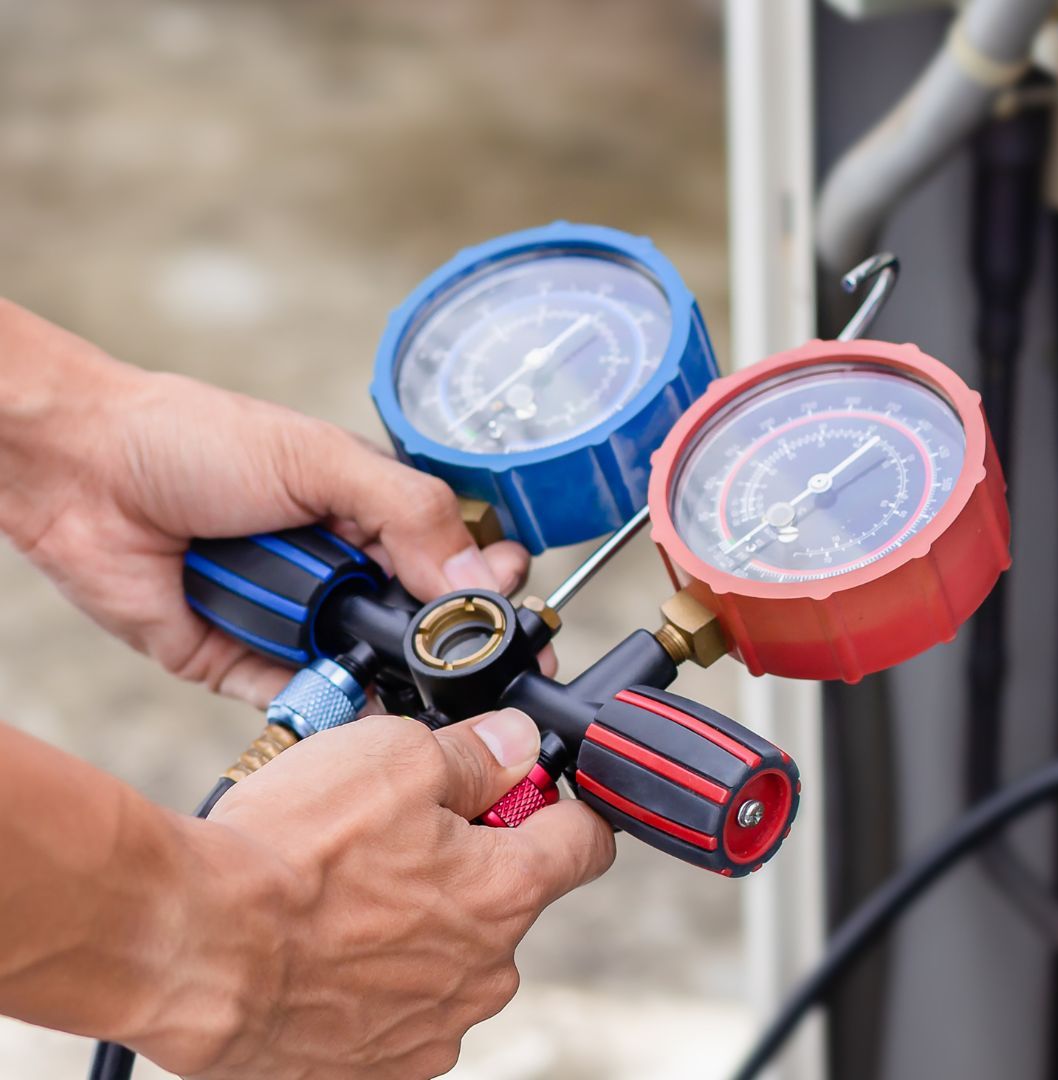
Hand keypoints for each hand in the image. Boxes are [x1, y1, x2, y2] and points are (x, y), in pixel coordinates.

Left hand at [0, 299, 529, 705]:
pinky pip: (304, 701)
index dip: (491, 590)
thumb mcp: (321, 459)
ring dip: (393, 681)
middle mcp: (342, 572)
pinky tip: (360, 711)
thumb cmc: (192, 440)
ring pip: (371, 671)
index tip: (517, 614)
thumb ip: (409, 513)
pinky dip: (330, 708)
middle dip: (451, 648)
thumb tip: (483, 575)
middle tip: (478, 663)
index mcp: (373, 514)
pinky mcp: (244, 665)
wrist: (79, 472)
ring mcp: (297, 622)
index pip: (458, 560)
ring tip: (422, 689)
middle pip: (423, 627)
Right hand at [134, 709, 613, 1078]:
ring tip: (336, 897)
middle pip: (506, 900)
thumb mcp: (394, 756)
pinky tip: (316, 951)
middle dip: (464, 865)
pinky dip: (366, 983)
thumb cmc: (288, 854)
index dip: (559, 806)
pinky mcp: (374, 1069)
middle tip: (390, 838)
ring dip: (412, 927)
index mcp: (509, 891)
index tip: (525, 793)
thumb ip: (475, 752)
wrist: (189, 947)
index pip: (586, 842)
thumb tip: (518, 744)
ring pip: (447, 959)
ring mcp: (432, 1028)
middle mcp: (486, 971)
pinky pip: (394, 1013)